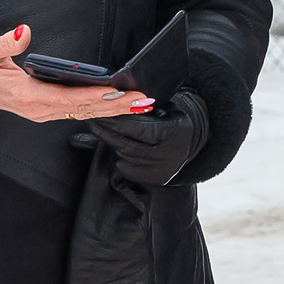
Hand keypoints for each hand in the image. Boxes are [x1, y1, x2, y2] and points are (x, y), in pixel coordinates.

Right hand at [0, 26, 144, 124]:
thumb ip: (5, 43)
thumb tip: (23, 32)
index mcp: (25, 95)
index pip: (66, 97)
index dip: (93, 95)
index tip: (117, 91)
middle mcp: (37, 109)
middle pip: (82, 109)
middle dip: (115, 105)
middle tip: (142, 99)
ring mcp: (42, 113)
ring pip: (83, 113)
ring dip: (113, 109)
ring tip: (139, 103)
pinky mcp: (45, 110)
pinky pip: (77, 112)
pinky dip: (100, 108)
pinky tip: (119, 105)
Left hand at [74, 91, 209, 187]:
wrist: (192, 141)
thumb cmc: (175, 119)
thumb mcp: (166, 107)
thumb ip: (143, 107)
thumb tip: (116, 104)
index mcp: (171, 134)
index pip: (135, 129)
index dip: (115, 121)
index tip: (99, 112)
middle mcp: (165, 155)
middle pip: (125, 145)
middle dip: (105, 132)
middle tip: (91, 120)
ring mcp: (159, 170)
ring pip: (123, 157)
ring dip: (112, 143)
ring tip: (104, 129)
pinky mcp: (153, 179)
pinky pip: (126, 169)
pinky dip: (119, 157)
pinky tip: (119, 146)